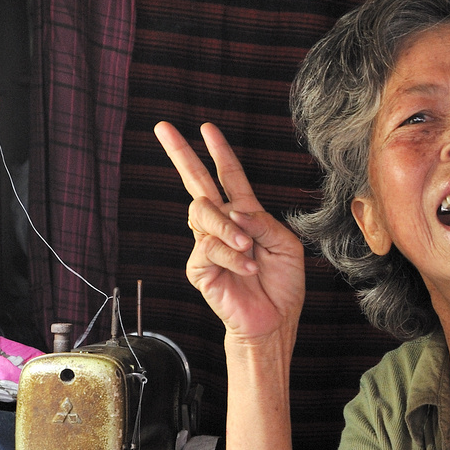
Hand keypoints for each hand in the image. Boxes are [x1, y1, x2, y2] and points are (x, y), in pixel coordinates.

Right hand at [154, 121, 304, 344]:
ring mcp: (207, 245)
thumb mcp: (286, 246)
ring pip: (203, 212)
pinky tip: (248, 270)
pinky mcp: (199, 267)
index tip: (207, 129)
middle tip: (163, 128)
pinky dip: (232, 257)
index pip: (228, 177)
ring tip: (248, 248)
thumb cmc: (281, 286)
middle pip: (197, 183)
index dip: (219, 152)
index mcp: (245, 216)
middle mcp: (222, 226)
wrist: (273, 321)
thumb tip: (235, 209)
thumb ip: (264, 222)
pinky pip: (209, 248)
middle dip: (180, 154)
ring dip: (229, 229)